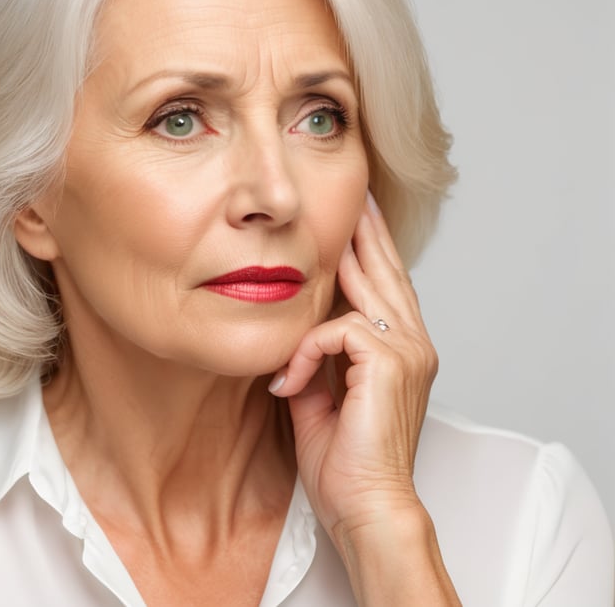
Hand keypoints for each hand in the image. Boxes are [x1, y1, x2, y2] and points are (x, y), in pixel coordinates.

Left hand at [269, 192, 456, 602]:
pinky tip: (289, 383)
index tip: (355, 219)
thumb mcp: (321, 395)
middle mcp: (414, 345)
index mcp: (403, 352)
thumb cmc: (344, 460)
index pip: (389, 287)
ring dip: (337, 266)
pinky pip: (336, 330)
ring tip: (320, 238)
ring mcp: (408, 352)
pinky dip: (305, 352)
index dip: (372, 249)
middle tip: (353, 197)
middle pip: (387, 272)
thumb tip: (294, 328)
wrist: (365, 505)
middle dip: (366, 231)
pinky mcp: (390, 363)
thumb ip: (315, 356)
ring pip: (370, 285)